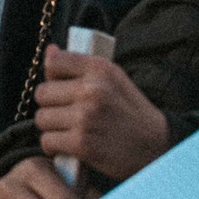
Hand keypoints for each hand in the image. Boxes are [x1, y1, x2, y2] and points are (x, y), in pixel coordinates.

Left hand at [31, 49, 169, 181]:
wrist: (157, 147)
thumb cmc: (131, 113)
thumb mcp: (113, 81)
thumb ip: (79, 66)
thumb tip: (50, 50)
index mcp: (101, 69)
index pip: (54, 62)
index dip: (52, 78)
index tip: (62, 89)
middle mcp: (92, 89)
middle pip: (41, 93)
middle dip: (51, 106)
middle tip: (67, 115)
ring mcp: (85, 116)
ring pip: (41, 119)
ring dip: (52, 128)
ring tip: (70, 131)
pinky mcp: (81, 142)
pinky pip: (47, 141)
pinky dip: (54, 147)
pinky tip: (69, 147)